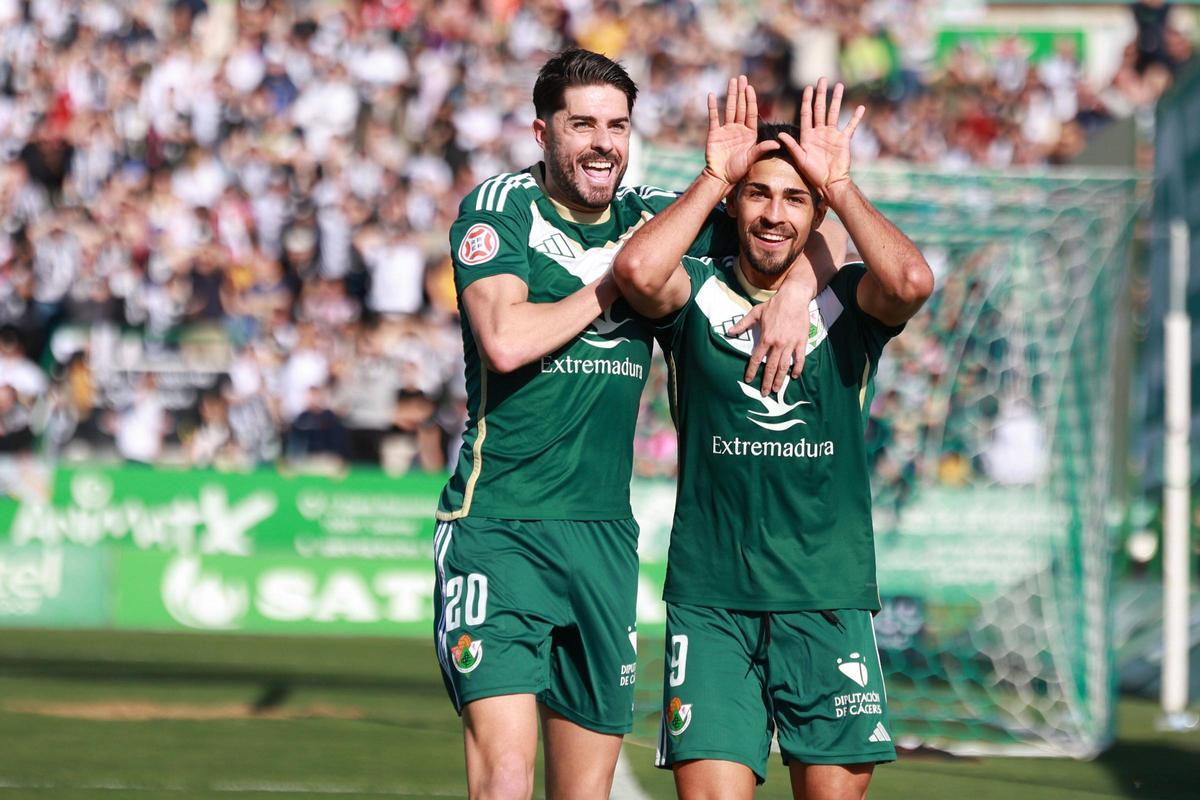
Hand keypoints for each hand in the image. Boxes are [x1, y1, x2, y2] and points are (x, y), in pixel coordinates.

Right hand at [703, 75, 779, 186]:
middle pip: (740, 106)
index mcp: (749, 133)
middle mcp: (738, 128)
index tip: (750, 87)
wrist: (721, 177)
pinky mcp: (714, 133)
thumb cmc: (738, 170)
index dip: (750, 100)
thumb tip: (777, 143)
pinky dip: (712, 107)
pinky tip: (712, 96)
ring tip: (732, 81)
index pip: (750, 112)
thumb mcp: (752, 158)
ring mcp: (726, 130)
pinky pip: (713, 118)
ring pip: (729, 109)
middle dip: (741, 92)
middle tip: (742, 77)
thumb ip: (762, 149)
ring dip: (730, 95)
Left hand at [728, 278, 814, 393]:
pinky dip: (797, 368)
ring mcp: (790, 344)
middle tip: (764, 393)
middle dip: (767, 382)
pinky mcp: (801, 341)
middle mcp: (777, 344)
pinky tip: (795, 376)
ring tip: (777, 390)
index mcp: (765, 338)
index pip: (756, 359)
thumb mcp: (755, 313)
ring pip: (784, 366)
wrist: (793, 298)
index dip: (752, 371)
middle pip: (770, 367)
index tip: (749, 380)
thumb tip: (729, 332)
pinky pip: (800, 358)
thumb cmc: (774, 305)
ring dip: (780, 379)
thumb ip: (742, 324)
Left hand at [778, 77, 864, 198]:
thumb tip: (779, 134)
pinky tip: (860, 108)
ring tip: (839, 86)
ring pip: (834, 113)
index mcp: (808, 135)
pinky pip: (851, 126)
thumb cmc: (813, 173)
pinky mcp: (844, 140)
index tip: (807, 88)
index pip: (806, 113)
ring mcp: (832, 135)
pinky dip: (856, 117)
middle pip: (820, 109)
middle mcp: (820, 132)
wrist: (829, 183)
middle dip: (821, 94)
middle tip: (822, 79)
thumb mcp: (800, 159)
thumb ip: (792, 146)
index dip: (806, 100)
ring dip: (836, 99)